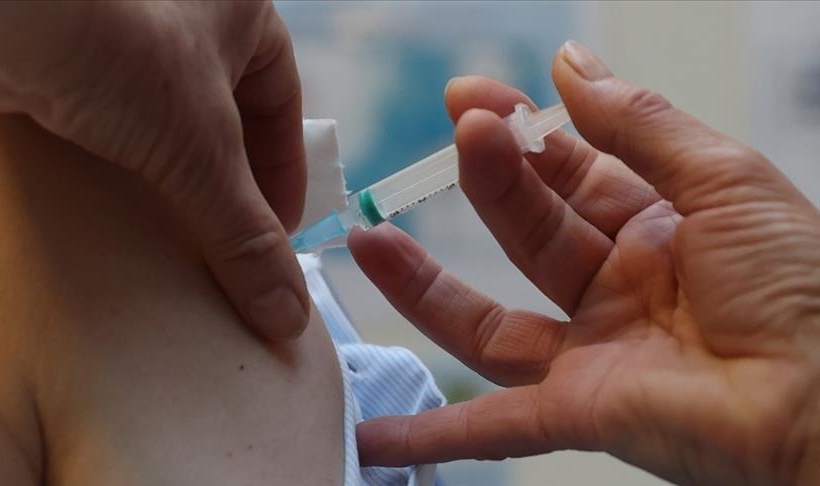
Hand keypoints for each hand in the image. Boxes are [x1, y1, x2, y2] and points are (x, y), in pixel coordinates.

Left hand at [0, 1, 307, 338]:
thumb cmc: (120, 48)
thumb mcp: (202, 149)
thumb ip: (247, 234)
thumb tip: (288, 313)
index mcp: (242, 13)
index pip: (282, 105)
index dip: (284, 173)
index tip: (278, 234)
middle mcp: (187, 18)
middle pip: (227, 120)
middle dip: (230, 184)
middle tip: (232, 244)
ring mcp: (126, 38)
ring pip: (168, 125)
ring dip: (175, 181)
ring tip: (178, 238)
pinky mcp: (69, 62)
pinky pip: (115, 127)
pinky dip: (123, 172)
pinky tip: (121, 212)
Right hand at [349, 41, 819, 484]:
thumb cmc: (806, 288)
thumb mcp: (724, 180)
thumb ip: (639, 124)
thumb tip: (570, 64)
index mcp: (662, 229)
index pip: (574, 172)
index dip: (525, 132)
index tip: (471, 98)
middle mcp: (620, 290)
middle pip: (530, 232)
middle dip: (490, 180)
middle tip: (460, 133)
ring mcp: (594, 355)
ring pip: (489, 323)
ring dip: (425, 288)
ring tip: (370, 244)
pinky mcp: (581, 414)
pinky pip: (497, 426)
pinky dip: (436, 435)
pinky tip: (378, 434)